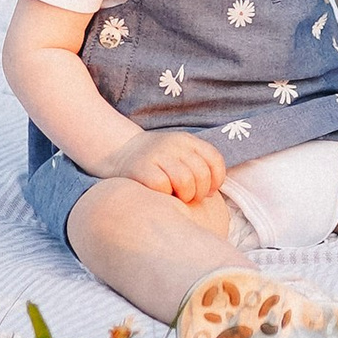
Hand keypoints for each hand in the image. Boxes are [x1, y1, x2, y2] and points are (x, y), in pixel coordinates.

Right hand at [110, 129, 225, 203]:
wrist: (121, 152)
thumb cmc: (158, 163)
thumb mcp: (180, 155)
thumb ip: (198, 167)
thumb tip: (210, 193)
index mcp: (188, 140)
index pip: (214, 160)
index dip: (216, 180)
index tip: (208, 191)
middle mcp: (174, 144)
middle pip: (201, 174)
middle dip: (199, 192)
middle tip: (189, 197)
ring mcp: (157, 154)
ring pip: (185, 181)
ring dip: (184, 196)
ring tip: (177, 198)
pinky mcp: (141, 167)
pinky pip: (162, 185)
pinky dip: (165, 195)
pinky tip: (161, 195)